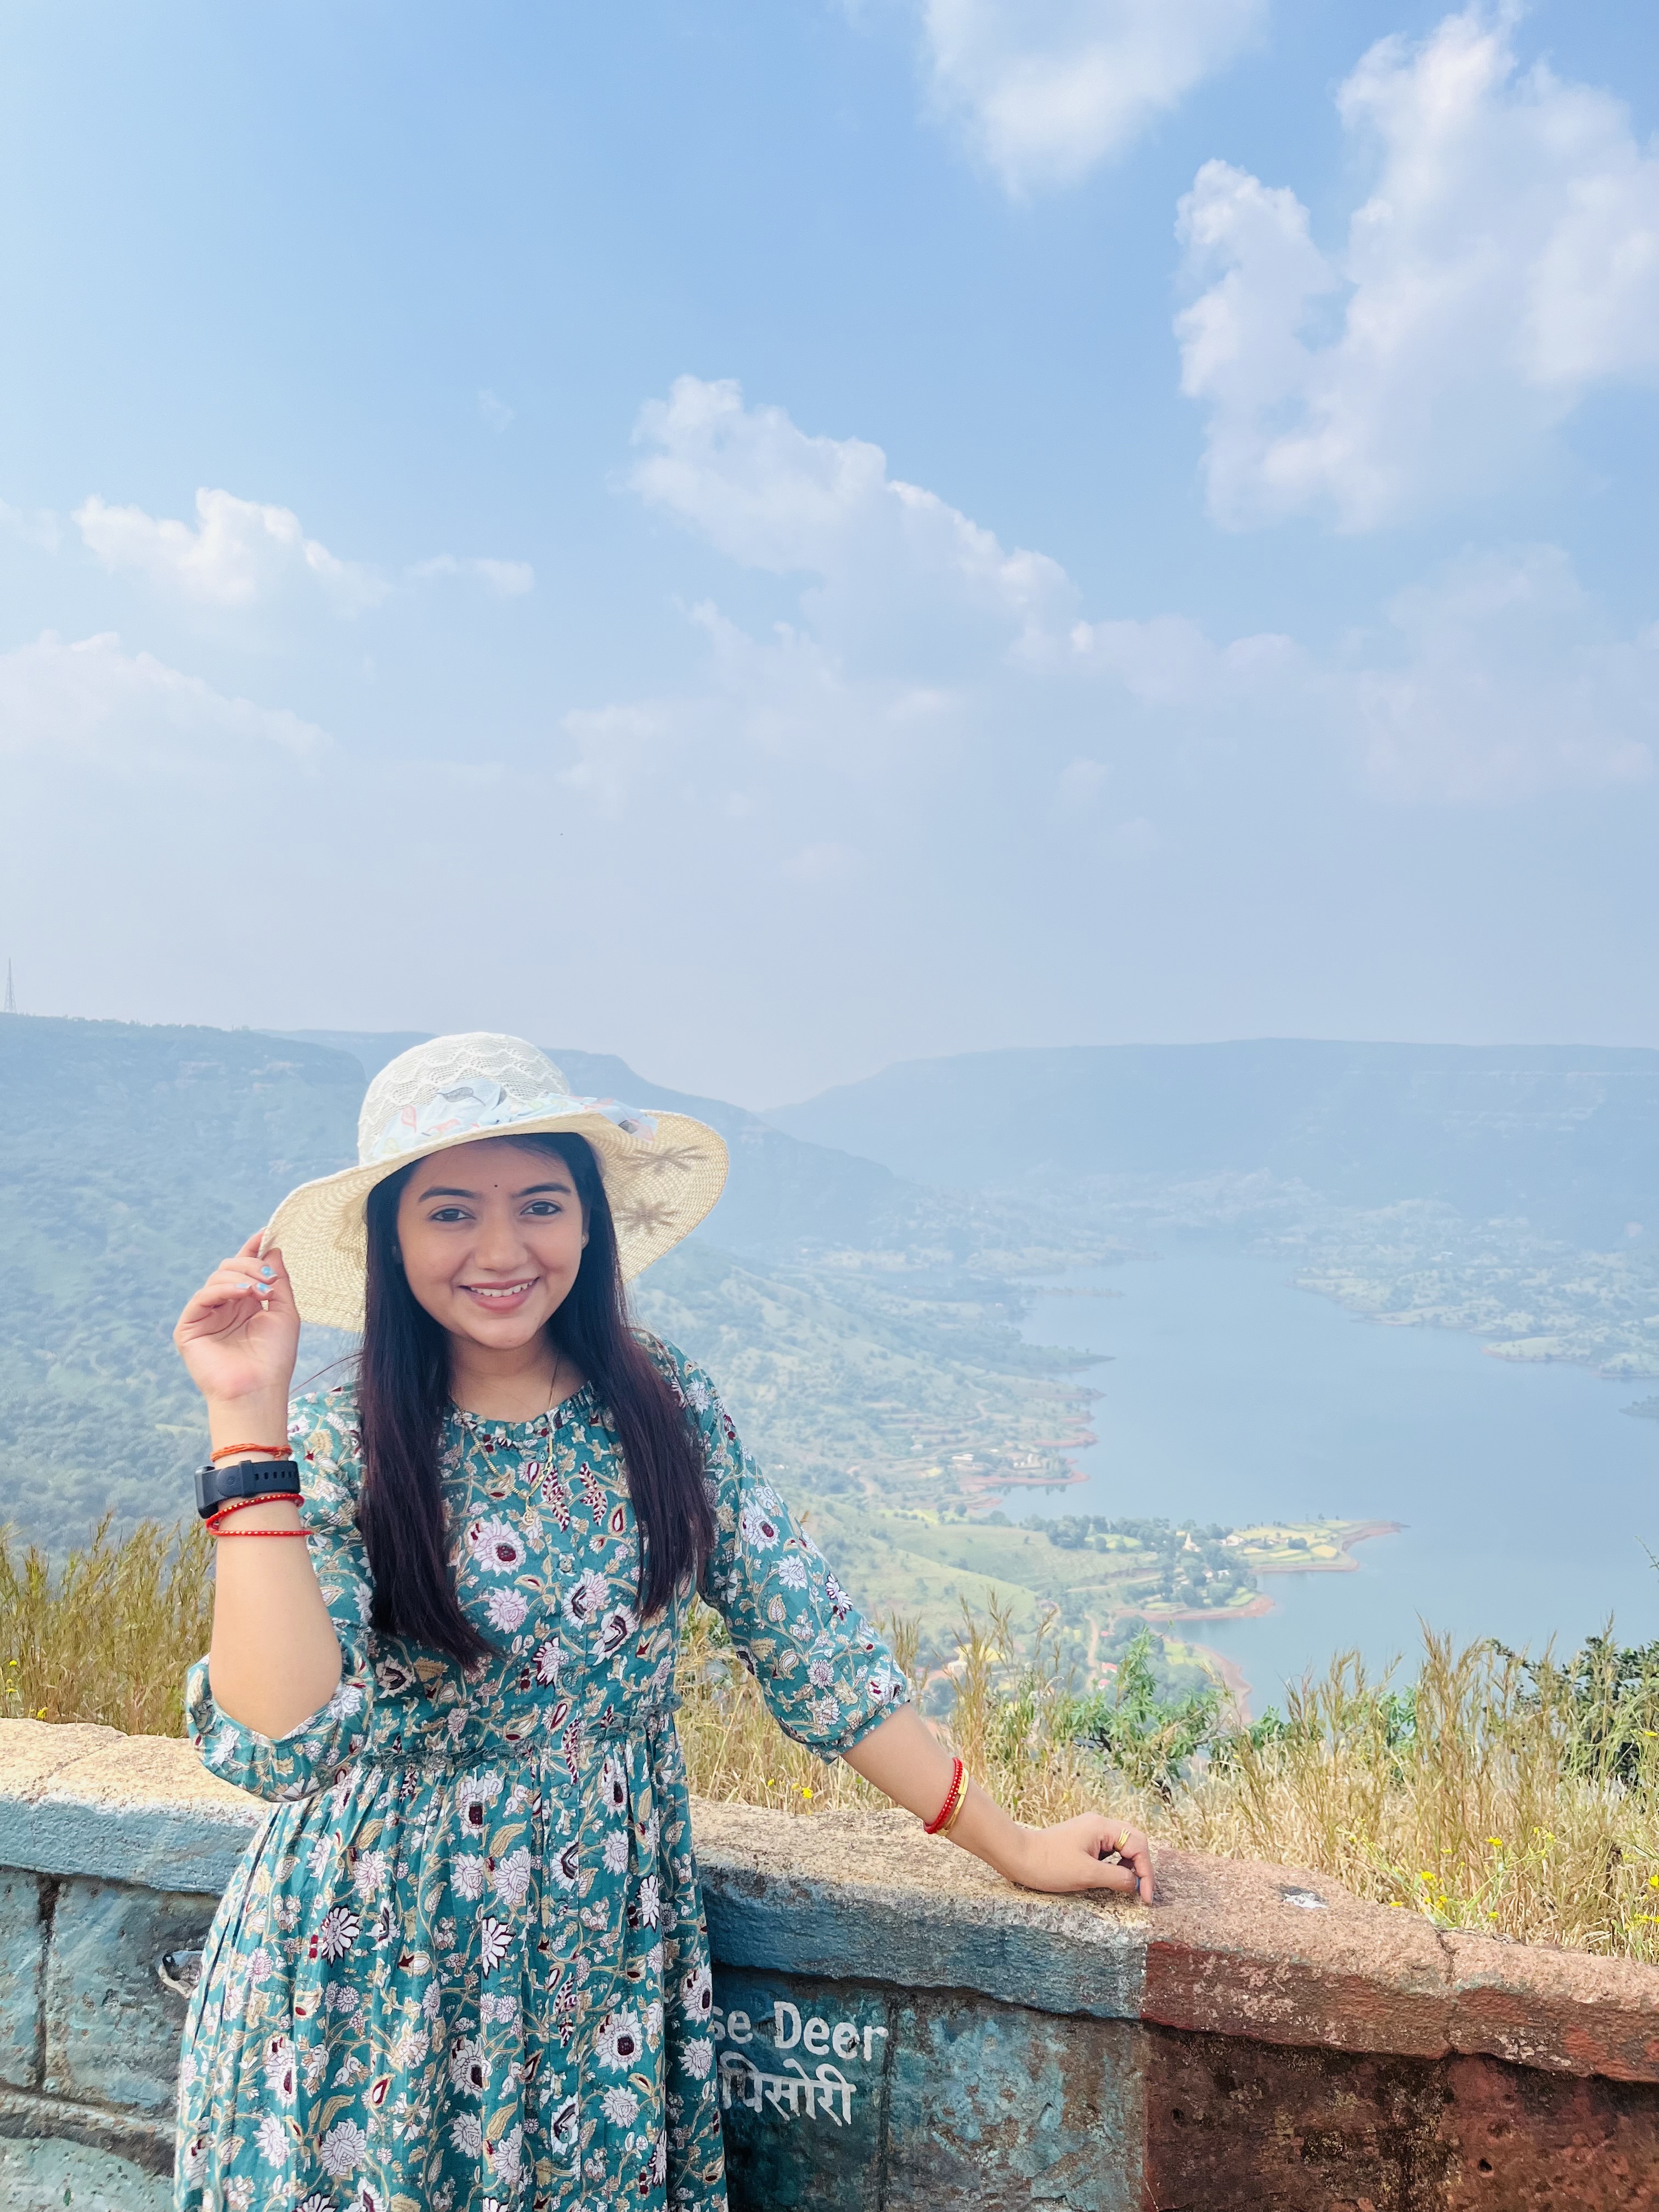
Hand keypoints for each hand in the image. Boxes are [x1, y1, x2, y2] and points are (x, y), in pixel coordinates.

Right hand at [174, 1234, 298, 1415]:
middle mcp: (225, 1307)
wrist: (258, 1389)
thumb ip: (278, 1281)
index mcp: (246, 1304)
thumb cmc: (274, 1358)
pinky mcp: (189, 1327)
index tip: (265, 1232)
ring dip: (241, 1278)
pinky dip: (222, 1290)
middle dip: (250, 1264)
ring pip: (216, 1279)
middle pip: (229, 1268)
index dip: (252, 1249)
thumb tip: (271, 1249)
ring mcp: (206, 1316)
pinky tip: (243, 1294)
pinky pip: (201, 1297)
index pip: (245, 1270)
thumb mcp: (284, 1312)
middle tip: (269, 1277)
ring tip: (259, 1290)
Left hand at [1008, 1814, 1153, 1901]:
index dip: (1145, 1872)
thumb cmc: (1049, 1865)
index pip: (1138, 1844)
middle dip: (1141, 1867)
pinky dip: (1116, 1864)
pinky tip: (1111, 1878)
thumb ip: (1116, 1878)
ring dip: (1129, 1866)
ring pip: (1122, 1845)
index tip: (1144, 1897)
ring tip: (1126, 1887)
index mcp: (1102, 1827)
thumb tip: (1135, 1884)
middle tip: (1141, 1892)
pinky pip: (1108, 1850)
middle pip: (1133, 1841)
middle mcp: (1098, 1824)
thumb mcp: (1087, 1875)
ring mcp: (1090, 1831)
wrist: (1018, 1857)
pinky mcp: (1083, 1840)